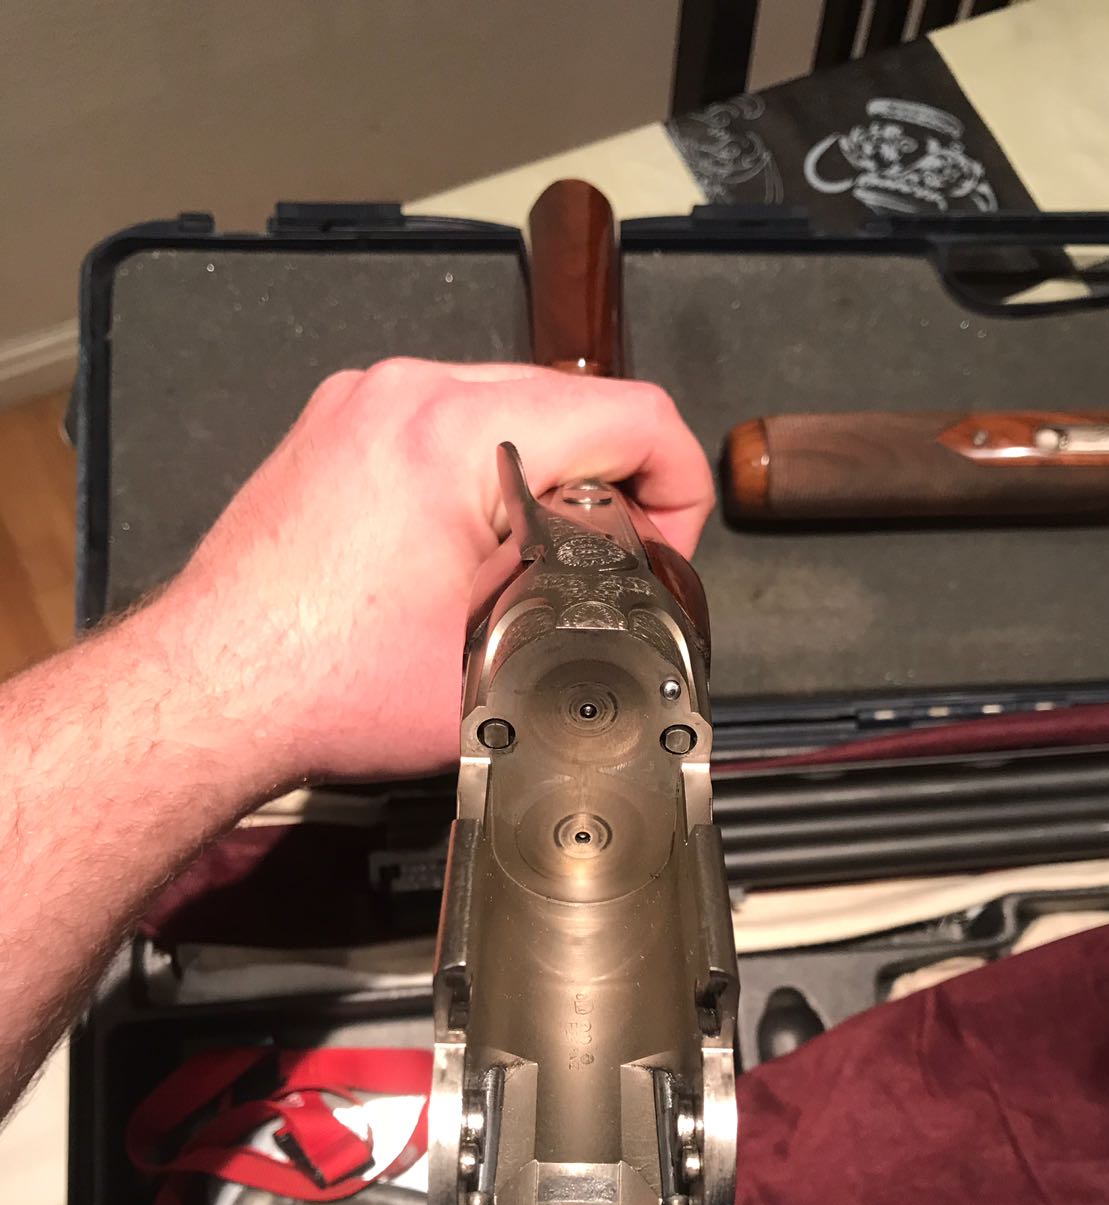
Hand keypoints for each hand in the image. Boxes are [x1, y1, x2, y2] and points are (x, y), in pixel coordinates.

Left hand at [160, 359, 712, 783]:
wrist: (208, 687)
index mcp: (459, 435)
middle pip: (576, 402)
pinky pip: (452, 418)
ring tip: (533, 564)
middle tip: (605, 571)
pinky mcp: (340, 419)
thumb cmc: (326, 686)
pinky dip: (487, 469)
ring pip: (515, 404)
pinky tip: (472, 547)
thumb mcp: (499, 670)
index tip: (663, 553)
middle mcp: (410, 392)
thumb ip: (591, 618)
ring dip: (550, 476)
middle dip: (613, 485)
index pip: (634, 416)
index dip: (679, 488)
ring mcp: (367, 397)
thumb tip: (646, 606)